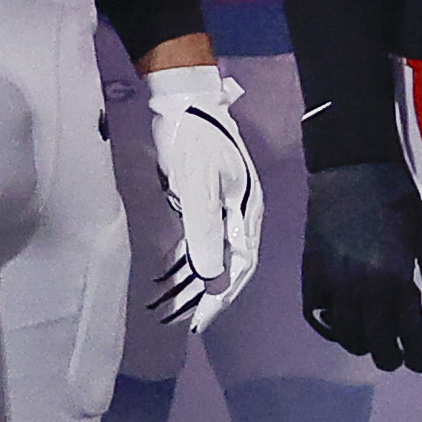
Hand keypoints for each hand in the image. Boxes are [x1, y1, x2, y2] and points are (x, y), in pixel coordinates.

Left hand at [142, 66, 259, 324]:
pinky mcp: (203, 199)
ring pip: (214, 253)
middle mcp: (239, 213)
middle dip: (212, 294)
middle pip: (229, 263)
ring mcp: (221, 206)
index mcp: (246, 211)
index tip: (202, 321)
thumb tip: (212, 278)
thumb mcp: (197, 186)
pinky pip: (199, 238)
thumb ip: (205, 231)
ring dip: (198, 279)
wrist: (182, 100)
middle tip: (190, 321)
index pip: (240, 265)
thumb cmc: (192, 141)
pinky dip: (188, 258)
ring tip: (180, 305)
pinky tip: (174, 273)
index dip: (222, 296)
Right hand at [297, 156, 421, 371]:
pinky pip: (317, 316)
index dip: (417, 356)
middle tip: (396, 353)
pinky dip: (330, 326)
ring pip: (345, 336)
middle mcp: (363, 288)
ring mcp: (333, 283)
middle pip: (374, 346)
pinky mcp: (311, 273)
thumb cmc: (398, 201)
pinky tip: (343, 319)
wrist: (352, 169)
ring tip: (371, 334)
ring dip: (361, 342)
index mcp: (397, 280)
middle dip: (389, 357)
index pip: (409, 338)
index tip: (420, 360)